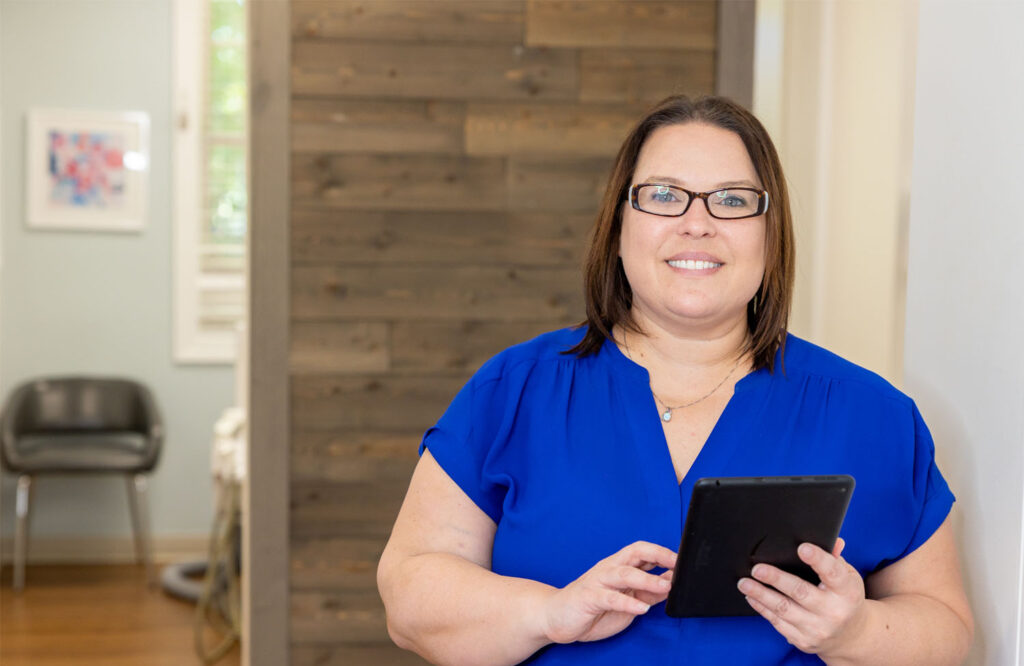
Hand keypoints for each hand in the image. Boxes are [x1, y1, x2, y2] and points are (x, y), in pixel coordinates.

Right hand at [542, 541, 676, 644]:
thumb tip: (672, 583)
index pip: (643, 551)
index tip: (684, 561)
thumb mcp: (627, 601)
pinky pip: (609, 597)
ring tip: (665, 587)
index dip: (664, 553)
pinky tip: (641, 609)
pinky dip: (627, 602)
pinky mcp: (588, 597)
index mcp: (618, 566)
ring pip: (624, 573)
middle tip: (678, 565)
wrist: (554, 616)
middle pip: (635, 553)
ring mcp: (598, 581)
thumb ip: (647, 592)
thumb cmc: (592, 608)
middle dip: (658, 556)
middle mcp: (609, 568)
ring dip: (647, 580)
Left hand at [737, 538, 867, 656]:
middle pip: (801, 592)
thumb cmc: (844, 597)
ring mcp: (818, 629)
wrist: (850, 636)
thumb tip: (833, 540)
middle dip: (776, 579)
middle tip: (756, 568)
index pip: (833, 573)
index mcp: (847, 591)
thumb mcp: (847, 577)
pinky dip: (763, 609)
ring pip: (784, 609)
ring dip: (761, 595)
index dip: (818, 560)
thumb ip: (834, 558)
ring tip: (744, 583)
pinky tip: (752, 597)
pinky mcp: (804, 641)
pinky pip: (778, 623)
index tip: (802, 548)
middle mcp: (834, 612)